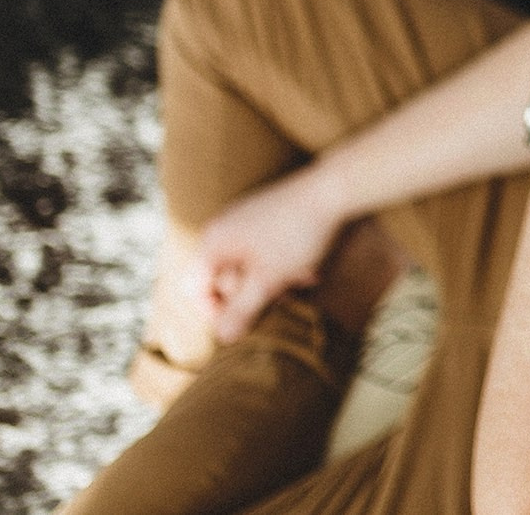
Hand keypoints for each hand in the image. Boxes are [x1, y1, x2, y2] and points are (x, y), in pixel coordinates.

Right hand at [182, 167, 345, 342]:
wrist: (335, 190)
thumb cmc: (296, 234)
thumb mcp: (268, 279)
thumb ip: (242, 310)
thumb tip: (222, 338)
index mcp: (213, 241)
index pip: (194, 289)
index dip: (213, 311)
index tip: (242, 323)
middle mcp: (225, 229)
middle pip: (225, 280)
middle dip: (254, 295)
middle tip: (283, 295)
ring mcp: (248, 222)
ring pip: (252, 270)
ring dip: (273, 283)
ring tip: (302, 280)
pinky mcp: (272, 220)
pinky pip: (269, 255)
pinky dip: (285, 267)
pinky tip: (310, 270)